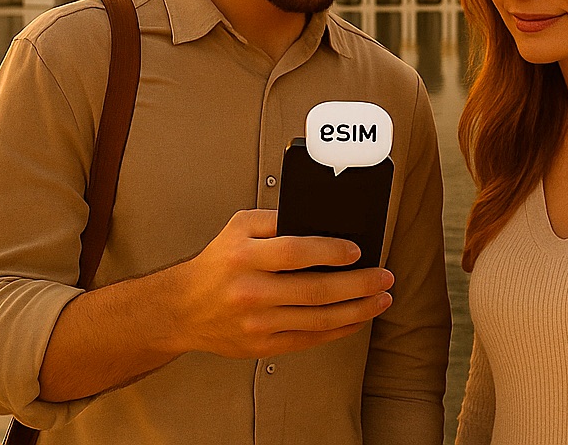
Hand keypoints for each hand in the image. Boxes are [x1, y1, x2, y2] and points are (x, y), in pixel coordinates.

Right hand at [175, 209, 393, 359]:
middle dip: (358, 284)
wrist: (183, 309)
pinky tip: (356, 319)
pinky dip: (338, 330)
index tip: (358, 251)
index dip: (332, 251)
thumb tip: (322, 223)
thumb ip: (275, 220)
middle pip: (316, 290)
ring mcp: (257, 322)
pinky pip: (309, 339)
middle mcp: (251, 291)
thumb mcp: (238, 227)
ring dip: (357, 310)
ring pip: (318, 319)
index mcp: (244, 256)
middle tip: (384, 277)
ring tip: (381, 299)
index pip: (297, 251)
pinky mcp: (262, 345)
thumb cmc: (217, 263)